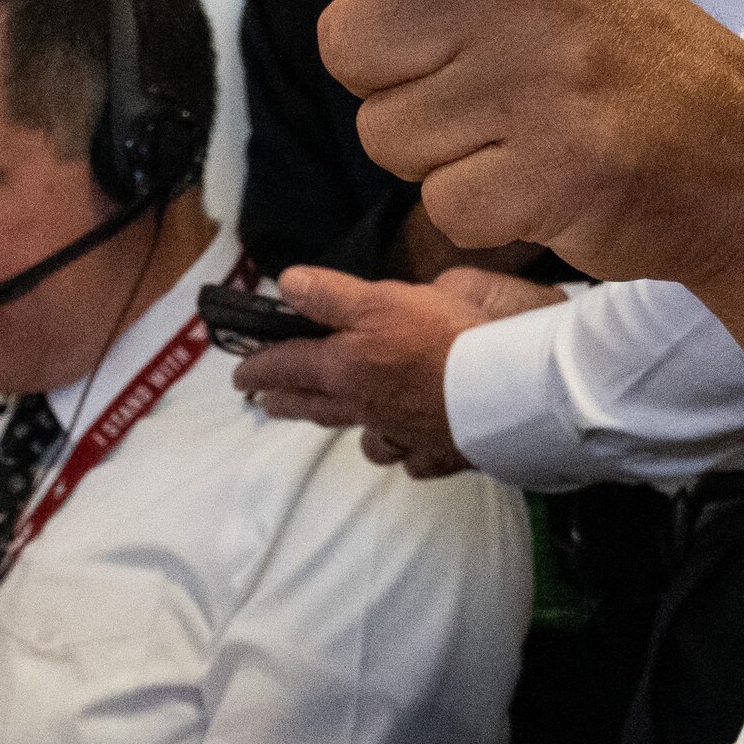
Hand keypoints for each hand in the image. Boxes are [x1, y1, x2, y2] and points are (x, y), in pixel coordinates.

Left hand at [221, 0, 743, 276]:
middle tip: (480, 80)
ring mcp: (544, 82)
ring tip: (518, 128)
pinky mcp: (555, 171)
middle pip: (348, 45)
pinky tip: (538, 176)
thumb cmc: (608, 55)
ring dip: (432, 149)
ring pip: (384, 133)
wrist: (737, 152)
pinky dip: (476, 204)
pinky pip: (438, 200)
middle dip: (392, 79)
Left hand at [225, 264, 556, 476]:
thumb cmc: (443, 340)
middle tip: (266, 402)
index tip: (240, 374)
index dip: (259, 367)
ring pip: (364, 439)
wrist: (504, 391)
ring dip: (347, 429)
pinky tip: (409, 446)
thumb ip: (329, 294)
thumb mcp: (380, 299)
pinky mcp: (441, 451)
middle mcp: (366, 408)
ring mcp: (403, 435)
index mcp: (345, 369)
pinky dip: (407, 453)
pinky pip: (413, 459)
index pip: (287, 367)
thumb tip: (287, 285)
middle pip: (314, 408)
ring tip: (341, 419)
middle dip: (286, 403)